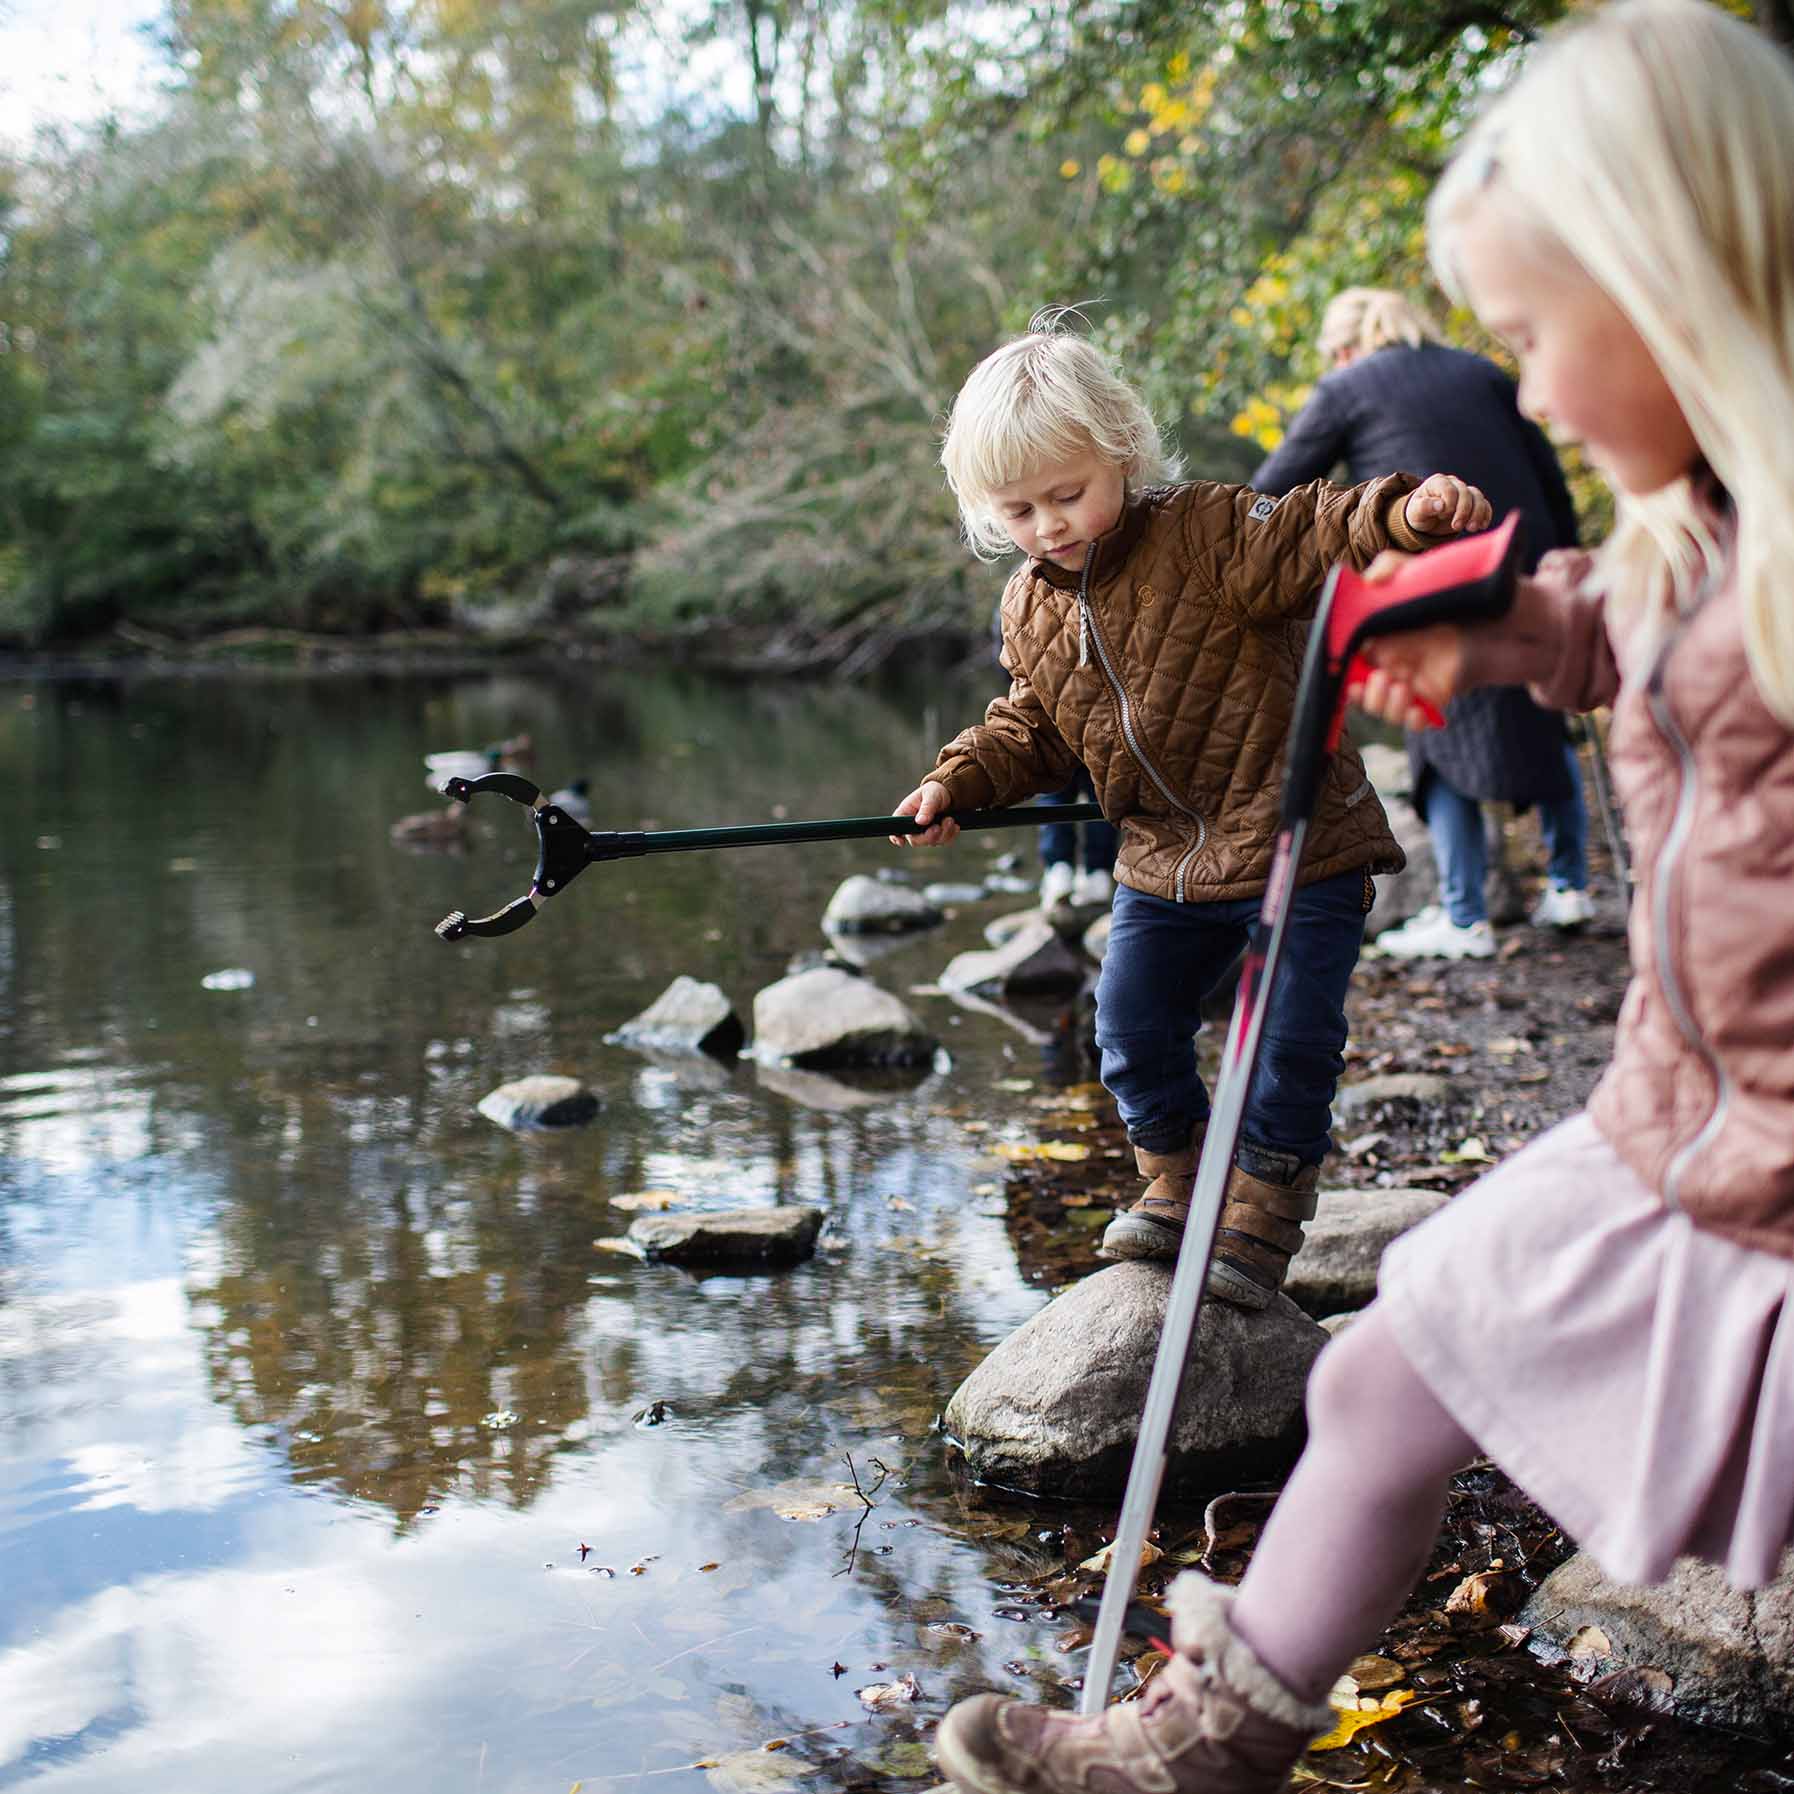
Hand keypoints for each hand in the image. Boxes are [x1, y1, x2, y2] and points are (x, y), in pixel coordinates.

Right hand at [890, 781, 959, 847]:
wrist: (949, 794)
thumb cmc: (935, 791)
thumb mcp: (931, 794)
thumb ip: (927, 807)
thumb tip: (920, 821)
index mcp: (905, 813)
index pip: (896, 827)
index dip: (896, 837)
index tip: (901, 842)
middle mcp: (913, 826)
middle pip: (916, 840)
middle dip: (929, 836)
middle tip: (939, 827)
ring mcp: (925, 833)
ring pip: (932, 842)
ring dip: (943, 833)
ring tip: (950, 819)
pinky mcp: (937, 836)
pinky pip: (944, 842)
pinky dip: (950, 835)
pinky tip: (954, 825)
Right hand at [1345, 550, 1467, 728]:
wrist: (1500, 613)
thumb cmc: (1454, 591)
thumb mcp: (1418, 572)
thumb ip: (1388, 567)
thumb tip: (1367, 581)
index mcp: (1378, 638)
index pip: (1349, 663)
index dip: (1343, 673)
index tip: (1348, 672)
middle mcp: (1391, 663)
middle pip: (1362, 694)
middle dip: (1366, 694)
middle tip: (1382, 678)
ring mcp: (1413, 682)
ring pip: (1385, 709)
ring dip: (1386, 706)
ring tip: (1402, 688)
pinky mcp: (1434, 696)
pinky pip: (1414, 719)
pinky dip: (1411, 720)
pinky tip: (1417, 711)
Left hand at [1403, 473, 1491, 538]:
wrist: (1426, 522)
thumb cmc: (1418, 515)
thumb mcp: (1415, 512)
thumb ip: (1424, 506)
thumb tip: (1440, 505)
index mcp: (1437, 482)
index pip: (1449, 489)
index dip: (1449, 503)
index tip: (1441, 516)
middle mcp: (1453, 483)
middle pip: (1465, 493)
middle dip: (1463, 511)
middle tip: (1456, 527)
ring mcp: (1465, 491)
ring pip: (1478, 497)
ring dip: (1477, 513)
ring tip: (1472, 529)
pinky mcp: (1473, 502)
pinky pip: (1484, 504)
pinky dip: (1485, 514)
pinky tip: (1482, 526)